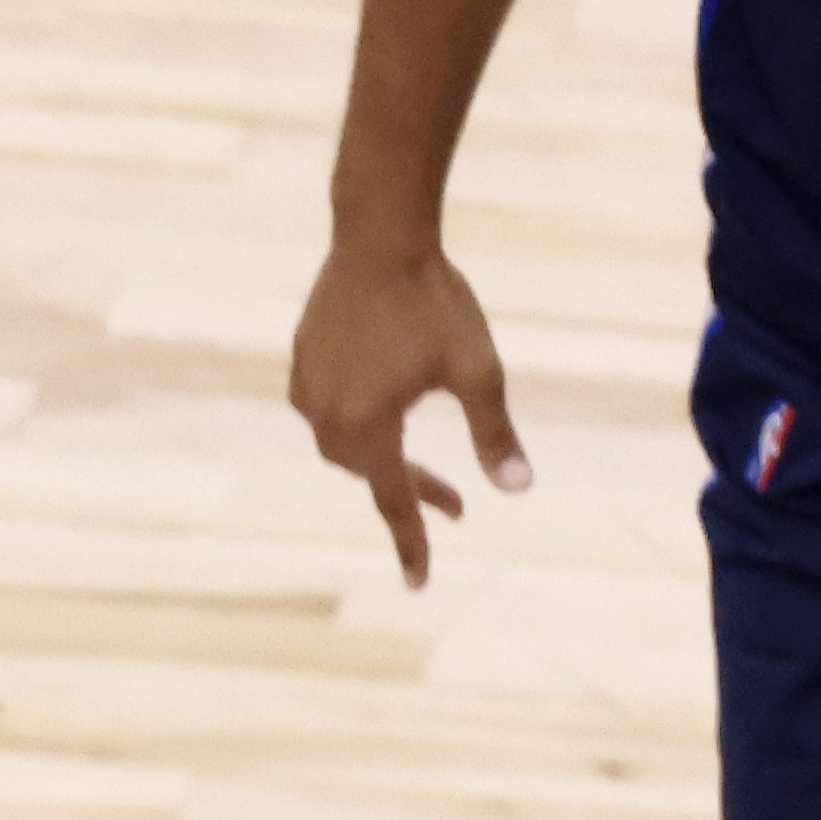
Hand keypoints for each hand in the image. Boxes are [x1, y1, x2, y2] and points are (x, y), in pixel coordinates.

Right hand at [289, 238, 527, 587]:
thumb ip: (495, 434)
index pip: (394, 501)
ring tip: (413, 452)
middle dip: (408, 491)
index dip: (412, 543)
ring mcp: (307, 387)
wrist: (379, 236)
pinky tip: (379, 401)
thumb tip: (519, 489)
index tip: (419, 583)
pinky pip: (325, 409)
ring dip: (380, 457)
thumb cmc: (435, 301)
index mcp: (369, 426)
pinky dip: (355, 421)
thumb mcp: (479, 370)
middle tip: (454, 500)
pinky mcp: (301, 360)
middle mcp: (326, 416)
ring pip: (342, 444)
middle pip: (367, 474)